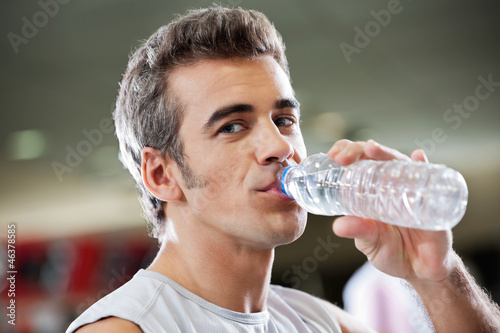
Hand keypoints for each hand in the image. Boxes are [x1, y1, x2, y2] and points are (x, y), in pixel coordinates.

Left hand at [328, 139, 454, 282]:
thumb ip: (358, 231)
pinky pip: (432, 179)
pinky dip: (425, 165)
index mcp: (373, 190)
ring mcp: (413, 190)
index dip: (346, 153)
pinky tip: (419, 156)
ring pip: (399, 163)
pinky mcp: (433, 201)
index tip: (332, 155)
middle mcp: (393, 185)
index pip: (359, 162)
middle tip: (343, 156)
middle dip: (359, 149)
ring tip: (371, 148)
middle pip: (377, 157)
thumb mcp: (370, 242)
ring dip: (385, 153)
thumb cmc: (393, 251)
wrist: (421, 271)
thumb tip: (337, 226)